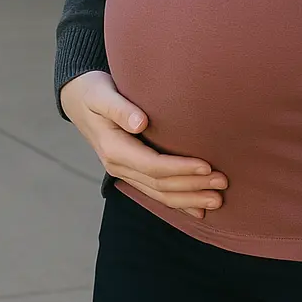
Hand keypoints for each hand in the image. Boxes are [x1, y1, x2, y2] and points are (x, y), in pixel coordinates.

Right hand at [59, 71, 228, 219]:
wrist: (78, 98)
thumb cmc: (94, 91)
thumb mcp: (101, 94)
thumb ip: (119, 108)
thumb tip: (139, 122)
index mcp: (114, 149)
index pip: (153, 166)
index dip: (180, 168)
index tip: (207, 165)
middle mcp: (119, 166)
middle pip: (160, 184)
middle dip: (192, 186)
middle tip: (223, 183)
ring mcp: (124, 172)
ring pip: (160, 194)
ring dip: (189, 198)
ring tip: (217, 200)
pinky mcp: (131, 171)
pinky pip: (156, 192)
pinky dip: (177, 202)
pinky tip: (197, 210)